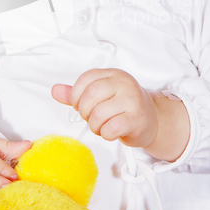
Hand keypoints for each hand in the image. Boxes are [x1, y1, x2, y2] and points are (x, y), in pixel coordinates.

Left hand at [52, 68, 189, 160]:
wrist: (153, 121)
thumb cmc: (124, 108)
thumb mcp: (101, 96)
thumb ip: (77, 94)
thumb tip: (55, 90)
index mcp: (113, 74)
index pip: (86, 78)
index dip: (76, 95)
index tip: (79, 105)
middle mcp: (124, 83)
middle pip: (90, 95)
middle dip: (84, 112)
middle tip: (91, 118)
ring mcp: (132, 100)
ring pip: (99, 114)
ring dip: (95, 126)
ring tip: (101, 126)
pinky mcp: (137, 119)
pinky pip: (111, 128)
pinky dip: (106, 134)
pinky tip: (111, 132)